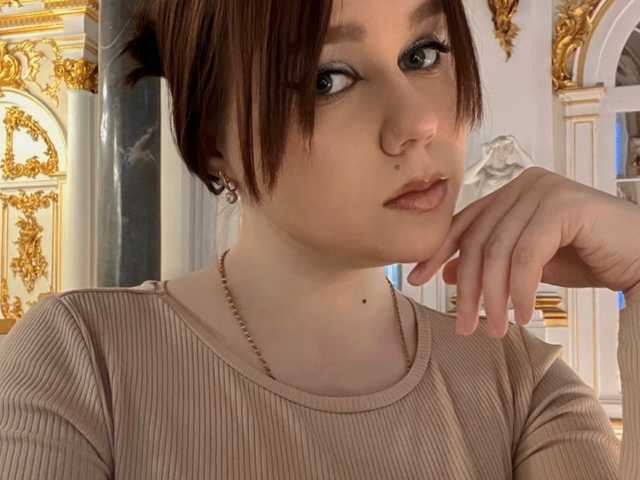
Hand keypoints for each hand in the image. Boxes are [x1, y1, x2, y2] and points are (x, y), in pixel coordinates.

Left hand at [406, 166, 639, 337]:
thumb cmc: (590, 258)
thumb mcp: (529, 264)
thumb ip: (492, 262)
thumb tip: (448, 272)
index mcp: (511, 193)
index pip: (464, 223)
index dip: (436, 253)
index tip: (415, 280)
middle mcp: (523, 184)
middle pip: (478, 241)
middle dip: (469, 289)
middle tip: (464, 326)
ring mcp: (543, 190)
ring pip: (499, 252)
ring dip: (494, 297)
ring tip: (495, 330)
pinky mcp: (564, 206)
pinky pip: (527, 256)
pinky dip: (520, 290)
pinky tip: (523, 315)